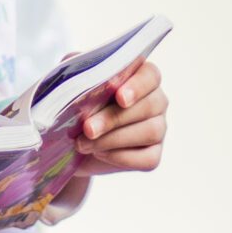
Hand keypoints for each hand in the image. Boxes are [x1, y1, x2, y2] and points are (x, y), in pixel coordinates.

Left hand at [73, 60, 166, 176]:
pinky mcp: (153, 155)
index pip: (151, 75)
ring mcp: (158, 128)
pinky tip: (100, 153)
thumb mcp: (73, 85)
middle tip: (88, 128)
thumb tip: (82, 78)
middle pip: (149, 105)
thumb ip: (79, 74)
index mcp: (141, 76)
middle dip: (114, 118)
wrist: (73, 143)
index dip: (137, 86)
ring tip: (84, 143)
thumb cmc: (77, 106)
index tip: (119, 97)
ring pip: (150, 132)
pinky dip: (121, 157)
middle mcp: (156, 100)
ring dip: (113, 139)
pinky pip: (148, 158)